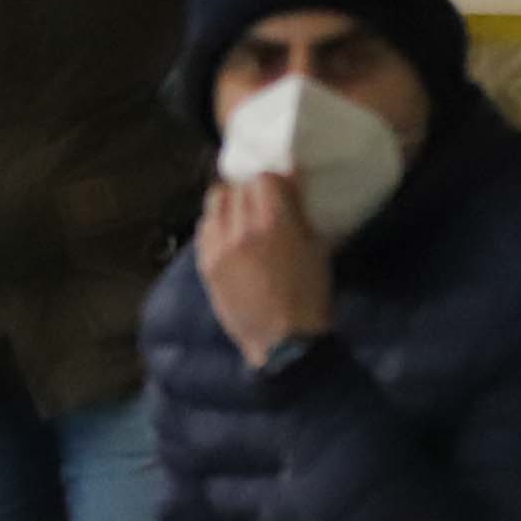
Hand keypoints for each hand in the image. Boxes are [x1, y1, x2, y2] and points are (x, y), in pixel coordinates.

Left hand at [200, 174, 332, 366]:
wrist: (282, 341)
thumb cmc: (309, 296)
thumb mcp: (316, 249)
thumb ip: (300, 212)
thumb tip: (291, 179)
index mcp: (274, 223)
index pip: (263, 179)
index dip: (274, 182)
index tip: (282, 190)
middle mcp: (240, 228)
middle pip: (238, 187)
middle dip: (252, 191)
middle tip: (263, 203)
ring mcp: (218, 245)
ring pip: (215, 201)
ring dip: (230, 202)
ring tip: (242, 216)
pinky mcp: (205, 262)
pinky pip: (204, 227)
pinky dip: (216, 223)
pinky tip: (229, 234)